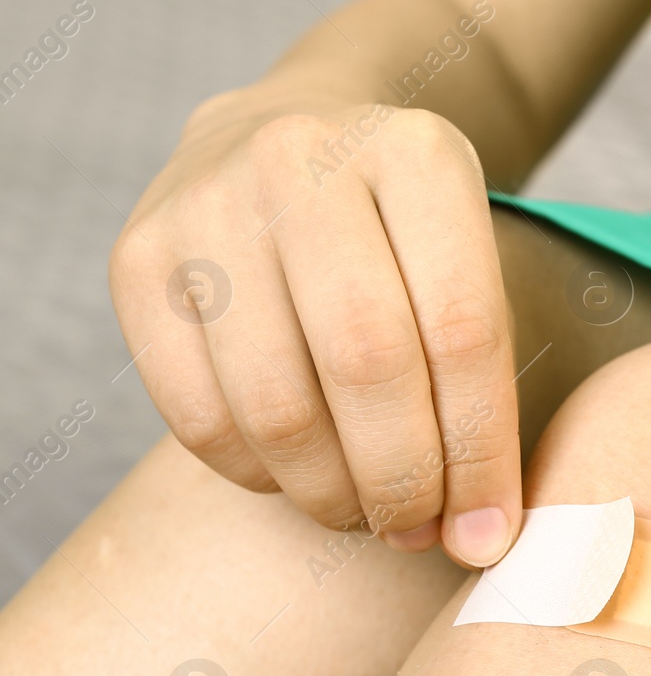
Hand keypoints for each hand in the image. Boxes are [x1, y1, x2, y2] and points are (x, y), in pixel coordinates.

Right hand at [109, 90, 521, 566]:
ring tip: (367, 514)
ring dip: (331, 493)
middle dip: (403, 479)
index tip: (488, 530)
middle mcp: (306, 161)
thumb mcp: (471, 264)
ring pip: (277, 404)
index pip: (463, 332)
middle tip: (419, 528)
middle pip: (365, 366)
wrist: (288, 138)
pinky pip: (198, 416)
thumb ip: (486, 384)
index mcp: (419, 155)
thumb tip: (480, 537)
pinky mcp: (136, 259)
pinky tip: (299, 477)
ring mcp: (209, 204)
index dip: (480, 452)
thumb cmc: (404, 236)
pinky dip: (258, 476)